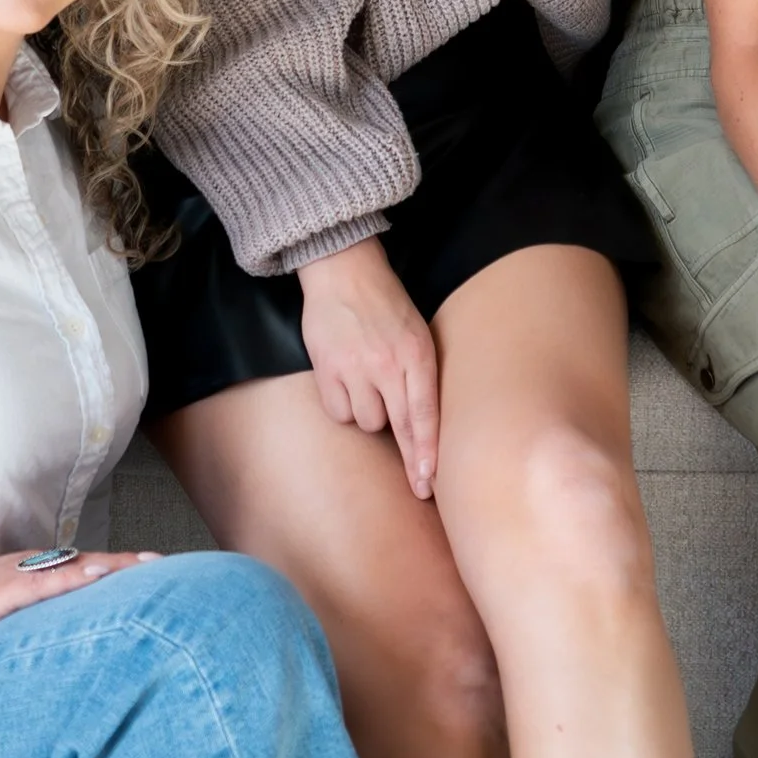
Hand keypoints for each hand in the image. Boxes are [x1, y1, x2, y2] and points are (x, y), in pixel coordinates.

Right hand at [0, 546, 160, 666]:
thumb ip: (26, 631)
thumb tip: (53, 650)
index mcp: (30, 578)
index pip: (86, 572)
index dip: (123, 572)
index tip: (158, 573)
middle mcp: (31, 571)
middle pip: (93, 565)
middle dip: (133, 566)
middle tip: (173, 566)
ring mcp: (19, 579)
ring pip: (80, 568)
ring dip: (119, 567)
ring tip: (155, 566)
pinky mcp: (5, 593)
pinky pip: (50, 583)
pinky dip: (80, 578)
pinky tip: (105, 577)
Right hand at [298, 239, 439, 496]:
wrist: (344, 270)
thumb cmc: (386, 305)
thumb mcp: (418, 333)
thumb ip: (423, 374)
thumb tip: (427, 426)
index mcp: (417, 354)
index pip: (425, 414)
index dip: (428, 453)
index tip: (430, 482)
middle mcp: (388, 364)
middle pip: (400, 427)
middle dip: (412, 460)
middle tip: (420, 486)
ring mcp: (355, 368)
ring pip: (367, 421)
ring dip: (370, 414)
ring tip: (368, 386)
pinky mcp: (327, 369)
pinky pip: (339, 413)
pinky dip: (343, 407)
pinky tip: (346, 385)